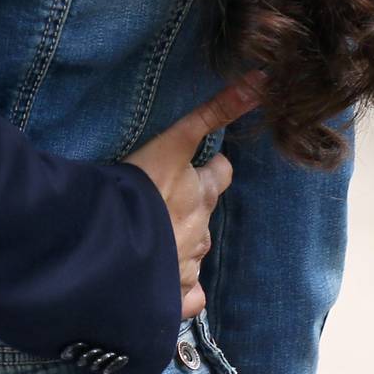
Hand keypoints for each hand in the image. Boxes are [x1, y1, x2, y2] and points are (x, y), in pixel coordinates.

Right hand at [125, 75, 261, 319]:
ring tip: (150, 234)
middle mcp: (201, 228)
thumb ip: (213, 112)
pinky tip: (163, 280)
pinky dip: (182, 288)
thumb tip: (262, 78)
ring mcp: (189, 265)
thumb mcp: (170, 141)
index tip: (203, 163)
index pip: (221, 173)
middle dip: (193, 207)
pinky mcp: (174, 295)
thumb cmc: (134, 188)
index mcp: (199, 192)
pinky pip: (190, 295)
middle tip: (164, 199)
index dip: (213, 168)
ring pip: (195, 251)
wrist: (110, 244)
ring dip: (179, 242)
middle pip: (206, 212)